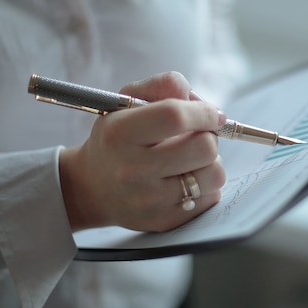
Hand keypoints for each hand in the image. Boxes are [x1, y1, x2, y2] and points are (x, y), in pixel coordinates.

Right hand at [59, 72, 226, 231]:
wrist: (92, 187)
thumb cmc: (118, 137)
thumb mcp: (128, 100)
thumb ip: (164, 86)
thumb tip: (201, 103)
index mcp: (120, 133)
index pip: (175, 116)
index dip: (204, 111)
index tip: (213, 113)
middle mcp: (132, 169)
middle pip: (204, 147)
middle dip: (209, 136)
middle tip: (197, 135)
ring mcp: (148, 200)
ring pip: (214, 174)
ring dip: (211, 162)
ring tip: (191, 158)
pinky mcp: (164, 221)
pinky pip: (211, 197)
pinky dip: (206, 184)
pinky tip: (184, 178)